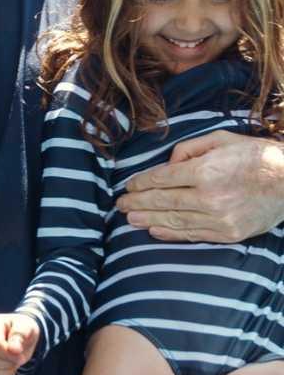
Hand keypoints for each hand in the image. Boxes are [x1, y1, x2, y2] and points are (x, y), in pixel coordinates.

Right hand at [0, 313, 40, 374]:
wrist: (21, 337)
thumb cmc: (23, 330)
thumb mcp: (27, 327)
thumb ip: (21, 335)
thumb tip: (13, 349)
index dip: (8, 353)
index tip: (20, 354)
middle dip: (8, 363)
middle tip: (19, 358)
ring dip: (6, 372)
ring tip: (14, 363)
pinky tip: (8, 371)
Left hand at [118, 131, 283, 242]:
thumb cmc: (256, 156)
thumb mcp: (223, 139)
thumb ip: (191, 148)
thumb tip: (167, 163)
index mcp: (207, 170)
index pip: (163, 178)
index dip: (142, 183)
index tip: (128, 185)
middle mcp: (210, 197)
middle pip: (163, 201)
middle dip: (138, 203)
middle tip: (120, 204)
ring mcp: (219, 218)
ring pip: (174, 221)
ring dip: (148, 220)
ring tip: (129, 218)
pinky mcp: (227, 233)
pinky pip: (192, 235)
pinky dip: (170, 233)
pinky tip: (154, 230)